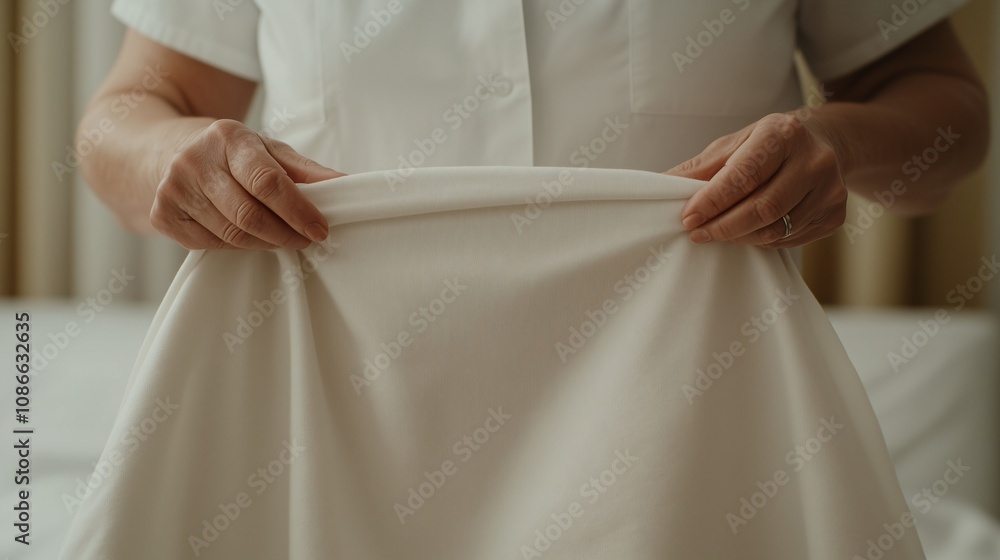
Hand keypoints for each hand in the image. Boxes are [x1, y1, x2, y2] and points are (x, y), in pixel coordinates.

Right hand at [150, 119, 344, 249]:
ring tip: (277, 235)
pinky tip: (244, 234)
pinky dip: (235, 246)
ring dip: (263, 242)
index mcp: (229, 137)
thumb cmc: (233, 155)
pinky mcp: (162, 215)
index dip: (298, 211)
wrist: (166, 152)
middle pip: (249, 215)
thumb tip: (350, 186)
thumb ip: (308, 171)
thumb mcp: (270, 152)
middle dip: (285, 234)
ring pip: (232, 234)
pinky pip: (210, 245)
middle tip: (304, 239)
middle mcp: (194, 159)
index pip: (267, 182)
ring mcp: (173, 188)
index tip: (320, 230)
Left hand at [665, 112, 847, 247]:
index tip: (688, 218)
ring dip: (740, 237)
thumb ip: (699, 168)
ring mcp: (831, 190)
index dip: (712, 201)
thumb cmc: (768, 145)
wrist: (826, 143)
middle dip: (722, 226)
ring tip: (718, 233)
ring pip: (776, 229)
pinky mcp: (836, 215)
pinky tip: (749, 232)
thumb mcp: (733, 144)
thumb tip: (658, 187)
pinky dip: (761, 241)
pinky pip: (789, 240)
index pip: (744, 175)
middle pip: (762, 208)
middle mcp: (815, 159)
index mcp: (783, 133)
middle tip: (697, 234)